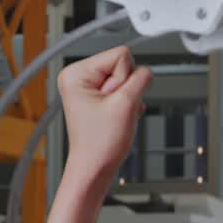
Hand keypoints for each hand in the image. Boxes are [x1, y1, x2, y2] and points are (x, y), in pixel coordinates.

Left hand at [57, 46, 151, 182]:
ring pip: (125, 78)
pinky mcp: (97, 96)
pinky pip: (123, 89)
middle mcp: (79, 76)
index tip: (114, 100)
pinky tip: (116, 117)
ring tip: (114, 115)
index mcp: (76, 72)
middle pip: (123, 65)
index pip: (121, 55)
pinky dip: (126, 103)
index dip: (126, 79)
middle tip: (114, 110)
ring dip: (127, 98)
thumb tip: (146, 71)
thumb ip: (141, 79)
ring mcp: (87, 87)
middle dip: (127, 88)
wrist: (95, 167)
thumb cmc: (100, 143)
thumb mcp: (127, 104)